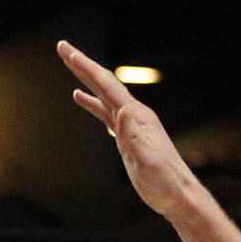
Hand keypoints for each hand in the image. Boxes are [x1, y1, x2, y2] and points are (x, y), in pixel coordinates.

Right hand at [60, 42, 200, 218]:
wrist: (178, 194)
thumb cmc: (165, 181)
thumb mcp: (147, 160)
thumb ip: (134, 136)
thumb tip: (123, 109)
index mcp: (136, 116)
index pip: (106, 86)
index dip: (86, 68)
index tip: (67, 53)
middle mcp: (133, 114)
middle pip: (104, 82)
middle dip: (82, 64)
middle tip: (62, 46)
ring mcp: (131, 123)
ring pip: (103, 94)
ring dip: (86, 78)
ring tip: (70, 63)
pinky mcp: (127, 136)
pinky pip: (105, 112)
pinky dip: (91, 103)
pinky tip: (80, 98)